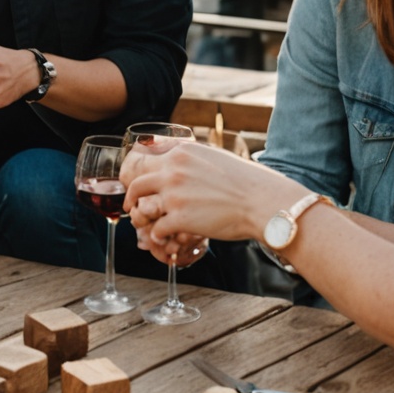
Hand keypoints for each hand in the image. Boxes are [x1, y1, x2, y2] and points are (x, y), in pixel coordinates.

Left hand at [121, 142, 300, 248]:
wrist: (262, 202)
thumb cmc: (245, 181)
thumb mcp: (213, 156)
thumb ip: (190, 157)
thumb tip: (178, 158)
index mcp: (181, 153)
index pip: (144, 159)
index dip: (136, 173)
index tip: (136, 183)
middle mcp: (173, 171)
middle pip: (136, 183)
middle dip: (131, 196)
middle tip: (133, 206)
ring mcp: (174, 195)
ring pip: (142, 207)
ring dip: (142, 218)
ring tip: (146, 225)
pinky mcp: (180, 218)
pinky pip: (157, 230)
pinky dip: (158, 237)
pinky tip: (164, 239)